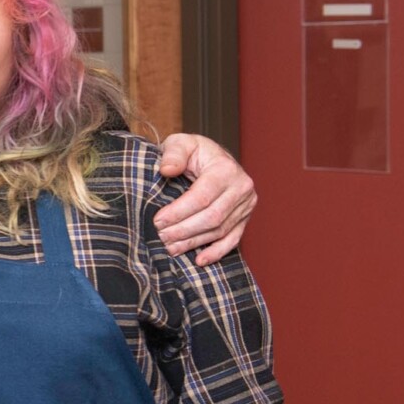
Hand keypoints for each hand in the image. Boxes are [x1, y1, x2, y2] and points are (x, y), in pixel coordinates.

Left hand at [153, 134, 256, 266]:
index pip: (202, 197)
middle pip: (211, 217)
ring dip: (194, 243)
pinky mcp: (245, 218)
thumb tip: (167, 169)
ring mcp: (245, 205)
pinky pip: (233, 239)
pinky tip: (199, 260)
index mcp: (226, 169)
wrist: (211, 158)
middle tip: (161, 236)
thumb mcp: (180, 143)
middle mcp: (241, 188)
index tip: (158, 221)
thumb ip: (173, 153)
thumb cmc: (193, 152)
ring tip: (171, 247)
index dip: (179, 212)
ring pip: (219, 230)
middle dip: (183, 230)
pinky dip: (216, 252)